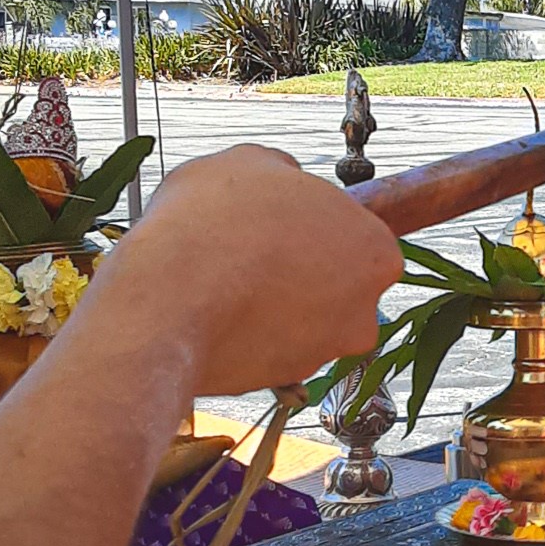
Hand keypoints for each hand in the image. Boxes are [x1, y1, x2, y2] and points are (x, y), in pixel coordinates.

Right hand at [77, 145, 397, 395]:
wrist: (168, 300)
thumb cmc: (211, 222)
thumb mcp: (249, 163)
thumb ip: (283, 172)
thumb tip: (285, 177)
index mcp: (376, 249)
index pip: (352, 237)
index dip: (309, 229)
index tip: (273, 228)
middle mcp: (366, 309)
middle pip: (335, 284)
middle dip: (298, 273)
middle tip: (250, 255)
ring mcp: (327, 351)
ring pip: (304, 321)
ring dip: (273, 306)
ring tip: (226, 283)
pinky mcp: (283, 382)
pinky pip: (271, 352)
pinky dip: (250, 337)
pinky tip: (218, 316)